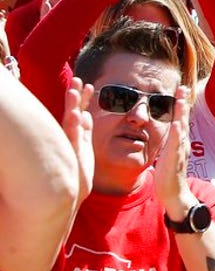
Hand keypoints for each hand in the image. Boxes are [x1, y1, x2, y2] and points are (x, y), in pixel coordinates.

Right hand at [62, 78, 94, 200]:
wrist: (75, 190)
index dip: (83, 98)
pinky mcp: (72, 154)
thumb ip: (85, 129)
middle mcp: (71, 136)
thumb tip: (86, 114)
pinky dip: (74, 126)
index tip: (89, 84)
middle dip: (74, 96)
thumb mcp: (85, 144)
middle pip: (72, 111)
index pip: (79, 111)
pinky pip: (73, 137)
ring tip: (74, 92)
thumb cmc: (78, 167)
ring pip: (70, 122)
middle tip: (76, 80)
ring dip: (72, 106)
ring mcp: (70, 144)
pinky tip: (77, 115)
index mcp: (76, 133)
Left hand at [154, 86, 198, 220]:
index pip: (180, 119)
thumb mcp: (168, 154)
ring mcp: (179, 150)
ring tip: (181, 100)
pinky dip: (178, 134)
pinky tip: (177, 125)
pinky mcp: (174, 159)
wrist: (173, 193)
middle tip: (182, 88)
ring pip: (182, 128)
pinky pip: (176, 144)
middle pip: (183, 119)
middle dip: (183, 103)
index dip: (180, 105)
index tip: (179, 90)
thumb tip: (167, 134)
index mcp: (179, 141)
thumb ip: (169, 143)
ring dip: (182, 114)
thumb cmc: (168, 175)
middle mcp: (182, 143)